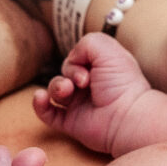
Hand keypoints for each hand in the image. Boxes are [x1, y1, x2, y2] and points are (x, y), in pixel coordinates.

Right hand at [32, 32, 152, 154]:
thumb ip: (84, 43)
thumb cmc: (121, 82)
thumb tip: (71, 59)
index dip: (77, 59)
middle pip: (63, 72)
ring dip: (56, 87)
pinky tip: (40, 97)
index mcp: (99, 69)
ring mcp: (78, 104)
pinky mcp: (70, 122)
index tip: (91, 67)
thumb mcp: (106, 48)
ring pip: (54, 90)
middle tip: (84, 82)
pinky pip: (47, 113)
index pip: (76, 58)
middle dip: (69, 73)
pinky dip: (39, 104)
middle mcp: (88, 86)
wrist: (127, 115)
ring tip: (67, 91)